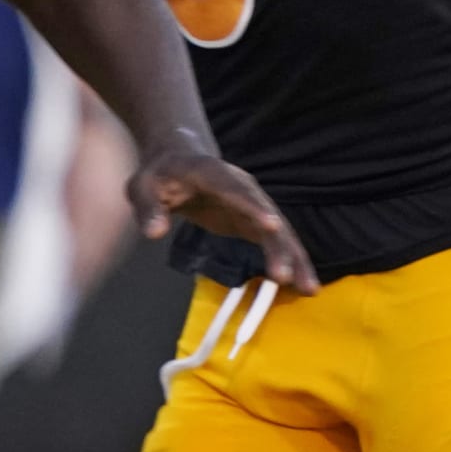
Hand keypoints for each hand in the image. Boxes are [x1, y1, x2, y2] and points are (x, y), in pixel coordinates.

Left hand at [128, 148, 319, 295]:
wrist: (179, 162)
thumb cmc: (160, 176)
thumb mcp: (142, 188)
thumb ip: (148, 209)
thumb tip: (154, 232)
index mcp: (212, 174)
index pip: (234, 189)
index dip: (252, 206)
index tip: (272, 226)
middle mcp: (241, 187)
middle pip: (265, 214)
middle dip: (278, 244)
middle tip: (285, 276)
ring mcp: (252, 204)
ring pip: (279, 231)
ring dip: (294, 259)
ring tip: (308, 289)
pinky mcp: (254, 221)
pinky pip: (276, 242)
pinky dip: (290, 261)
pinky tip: (304, 286)